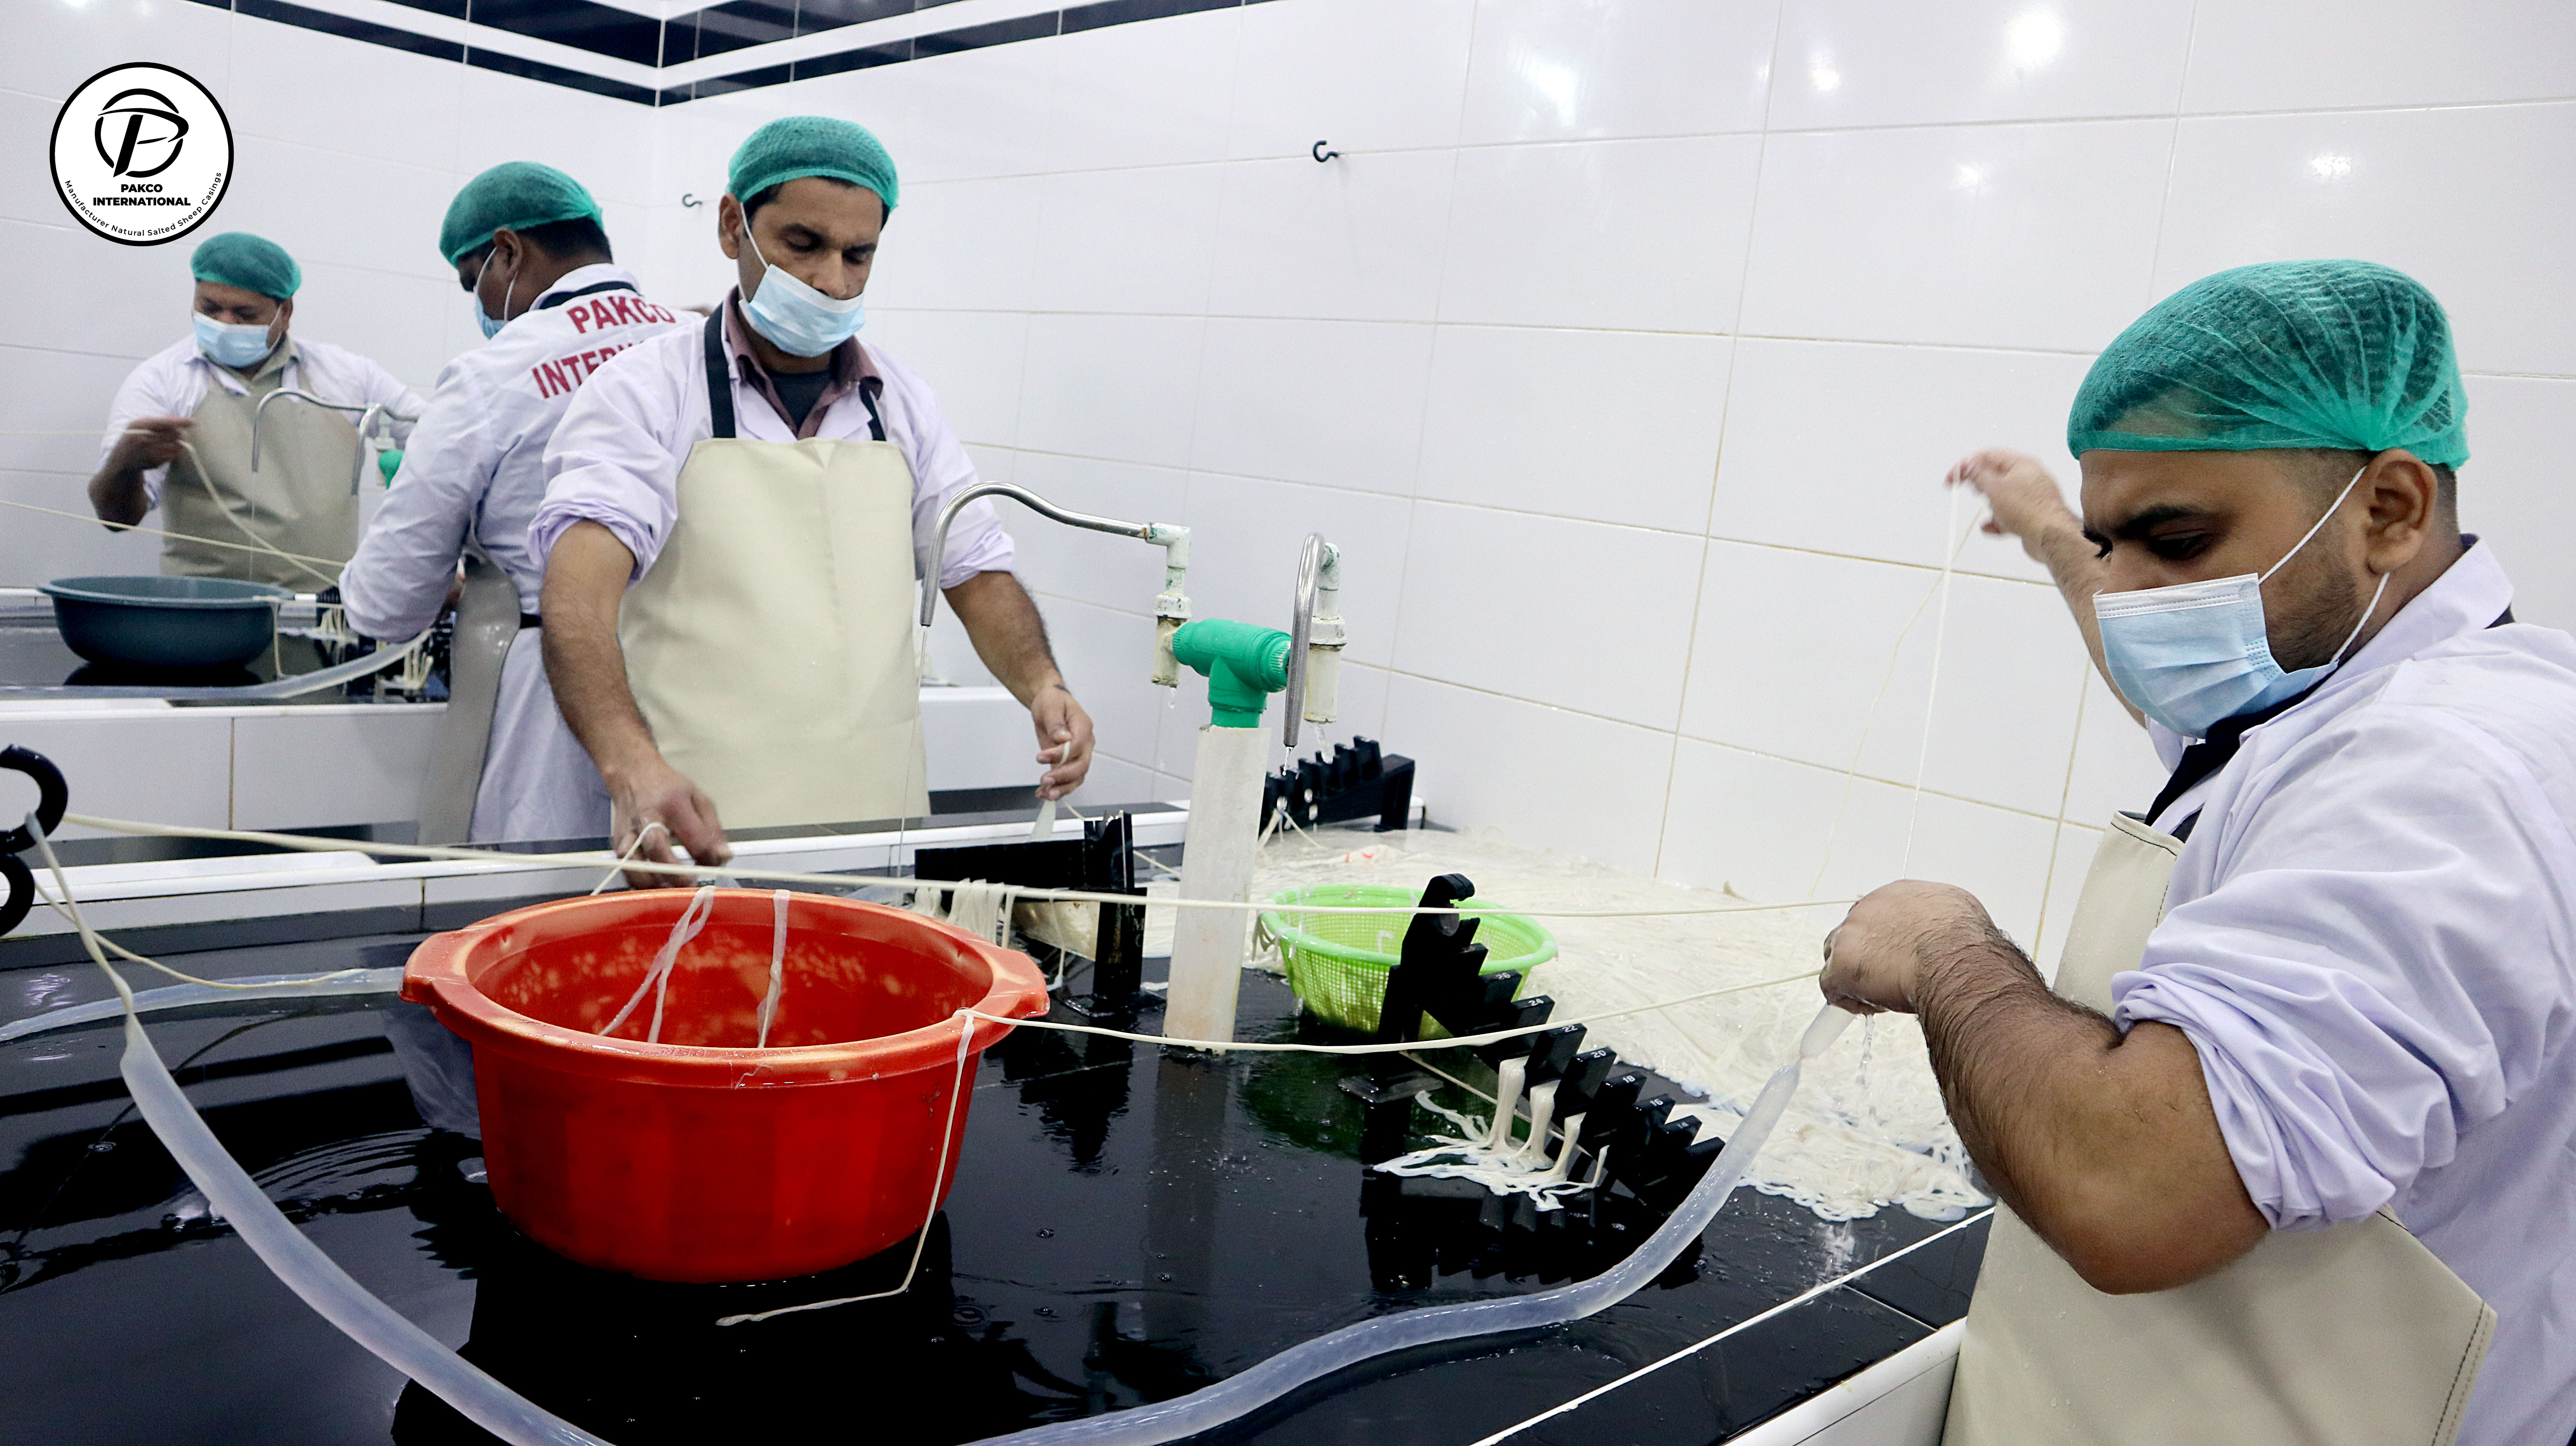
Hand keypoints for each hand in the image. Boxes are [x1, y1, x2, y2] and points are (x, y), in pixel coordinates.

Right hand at [112, 416, 192, 470]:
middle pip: (174, 434)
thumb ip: (158, 420)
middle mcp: (144, 439)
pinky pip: (174, 455)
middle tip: (181, 432)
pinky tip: (169, 449)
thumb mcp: (140, 424)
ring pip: (176, 446)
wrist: (123, 458)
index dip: (180, 422)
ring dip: (180, 442)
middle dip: (181, 432)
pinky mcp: (156, 462)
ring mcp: (150, 452)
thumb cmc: (134, 437)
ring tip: (176, 440)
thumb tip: (179, 420)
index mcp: (140, 426)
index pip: (165, 423)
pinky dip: (175, 451)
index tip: (193, 422)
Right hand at [604, 751, 730, 889]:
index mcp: (673, 804)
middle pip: (657, 848)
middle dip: (676, 872)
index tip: (716, 865)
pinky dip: (638, 882)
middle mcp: (647, 818)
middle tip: (691, 884)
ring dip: (653, 882)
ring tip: (671, 890)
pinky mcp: (616, 843)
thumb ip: (713, 829)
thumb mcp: (698, 798)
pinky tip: (655, 887)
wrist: (632, 774)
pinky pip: (624, 869)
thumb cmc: (669, 788)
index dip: (707, 856)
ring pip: (633, 863)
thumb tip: (723, 858)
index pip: (693, 836)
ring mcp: (628, 832)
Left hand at [1031, 683, 1094, 799]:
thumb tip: (1062, 738)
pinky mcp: (1066, 763)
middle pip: (1081, 766)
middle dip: (1063, 776)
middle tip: (1045, 780)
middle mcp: (1084, 743)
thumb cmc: (1052, 701)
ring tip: (1046, 794)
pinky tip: (1043, 793)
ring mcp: (1077, 755)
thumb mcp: (1051, 705)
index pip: (1077, 746)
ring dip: (1062, 788)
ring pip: (1077, 777)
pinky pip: (1067, 780)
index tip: (1041, 757)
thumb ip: (1056, 723)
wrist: (1049, 704)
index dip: (1060, 755)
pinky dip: (1057, 789)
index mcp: (1083, 727)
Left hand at [1820, 880, 1999, 1014]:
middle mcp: (1869, 908)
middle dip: (1865, 955)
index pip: (1879, 915)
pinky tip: (1868, 1006)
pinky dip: (1846, 999)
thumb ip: (1938, 920)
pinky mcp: (1840, 965)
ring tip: (1880, 994)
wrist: (1956, 960)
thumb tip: (1943, 932)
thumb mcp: (1958, 913)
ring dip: (1854, 976)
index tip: (1893, 955)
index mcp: (1897, 895)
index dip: (1884, 940)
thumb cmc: (1964, 942)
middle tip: (1885, 978)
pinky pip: (1831, 986)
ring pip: (1837, 957)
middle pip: (1854, 933)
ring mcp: (1851, 935)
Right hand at [1947, 448, 2079, 547]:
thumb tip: (1968, 465)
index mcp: (2022, 464)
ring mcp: (2031, 496)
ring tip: (1986, 510)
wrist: (2052, 537)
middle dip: (1980, 483)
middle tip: (1971, 489)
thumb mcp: (1995, 488)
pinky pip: (2009, 514)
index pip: (1988, 456)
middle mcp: (2029, 477)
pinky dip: (1997, 520)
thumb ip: (1978, 475)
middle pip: (1996, 474)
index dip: (1966, 465)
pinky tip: (1989, 527)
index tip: (1953, 477)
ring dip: (1990, 504)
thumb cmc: (2029, 510)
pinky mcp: (2031, 515)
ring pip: (2002, 496)